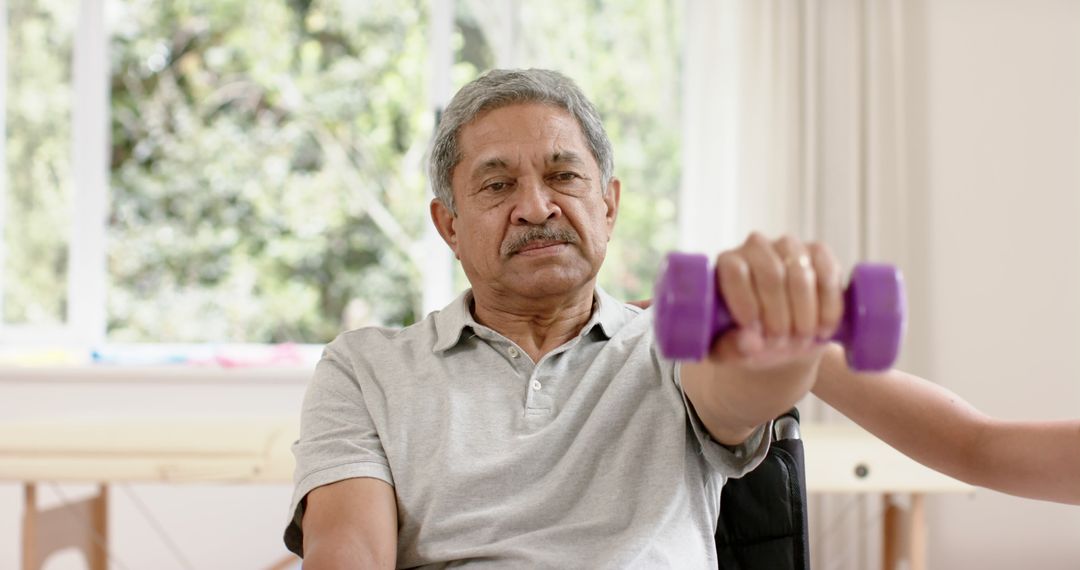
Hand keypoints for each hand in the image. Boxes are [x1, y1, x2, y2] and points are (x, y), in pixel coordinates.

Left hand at [711, 232, 843, 370]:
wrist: (783, 336)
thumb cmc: (749, 339)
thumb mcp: (732, 350)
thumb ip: (733, 348)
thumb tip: (750, 342)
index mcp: (728, 263)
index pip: (735, 270)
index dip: (745, 300)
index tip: (754, 331)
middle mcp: (757, 247)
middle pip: (771, 274)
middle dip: (778, 316)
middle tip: (780, 344)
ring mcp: (790, 247)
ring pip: (801, 276)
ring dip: (804, 315)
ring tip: (801, 340)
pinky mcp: (819, 253)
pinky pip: (828, 275)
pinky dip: (828, 308)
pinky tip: (822, 330)